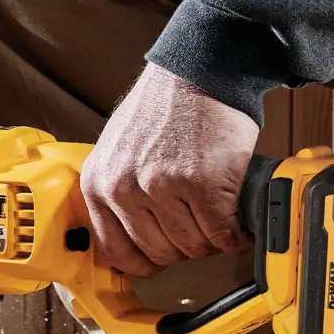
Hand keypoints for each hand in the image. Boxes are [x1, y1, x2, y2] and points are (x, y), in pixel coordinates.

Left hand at [82, 65, 258, 278]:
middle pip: (160, 253)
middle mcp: (123, 187)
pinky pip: (221, 233)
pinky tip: (236, 221)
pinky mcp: (202, 185)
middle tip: (199, 227)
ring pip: (193, 247)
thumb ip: (118, 191)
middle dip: (185, 246)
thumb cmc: (164, 106)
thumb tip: (131, 236)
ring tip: (217, 217)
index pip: (115, 251)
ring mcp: (161, 187)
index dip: (144, 261)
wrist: (199, 72)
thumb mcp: (117, 149)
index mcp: (98, 181)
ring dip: (212, 238)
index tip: (160, 260)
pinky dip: (234, 233)